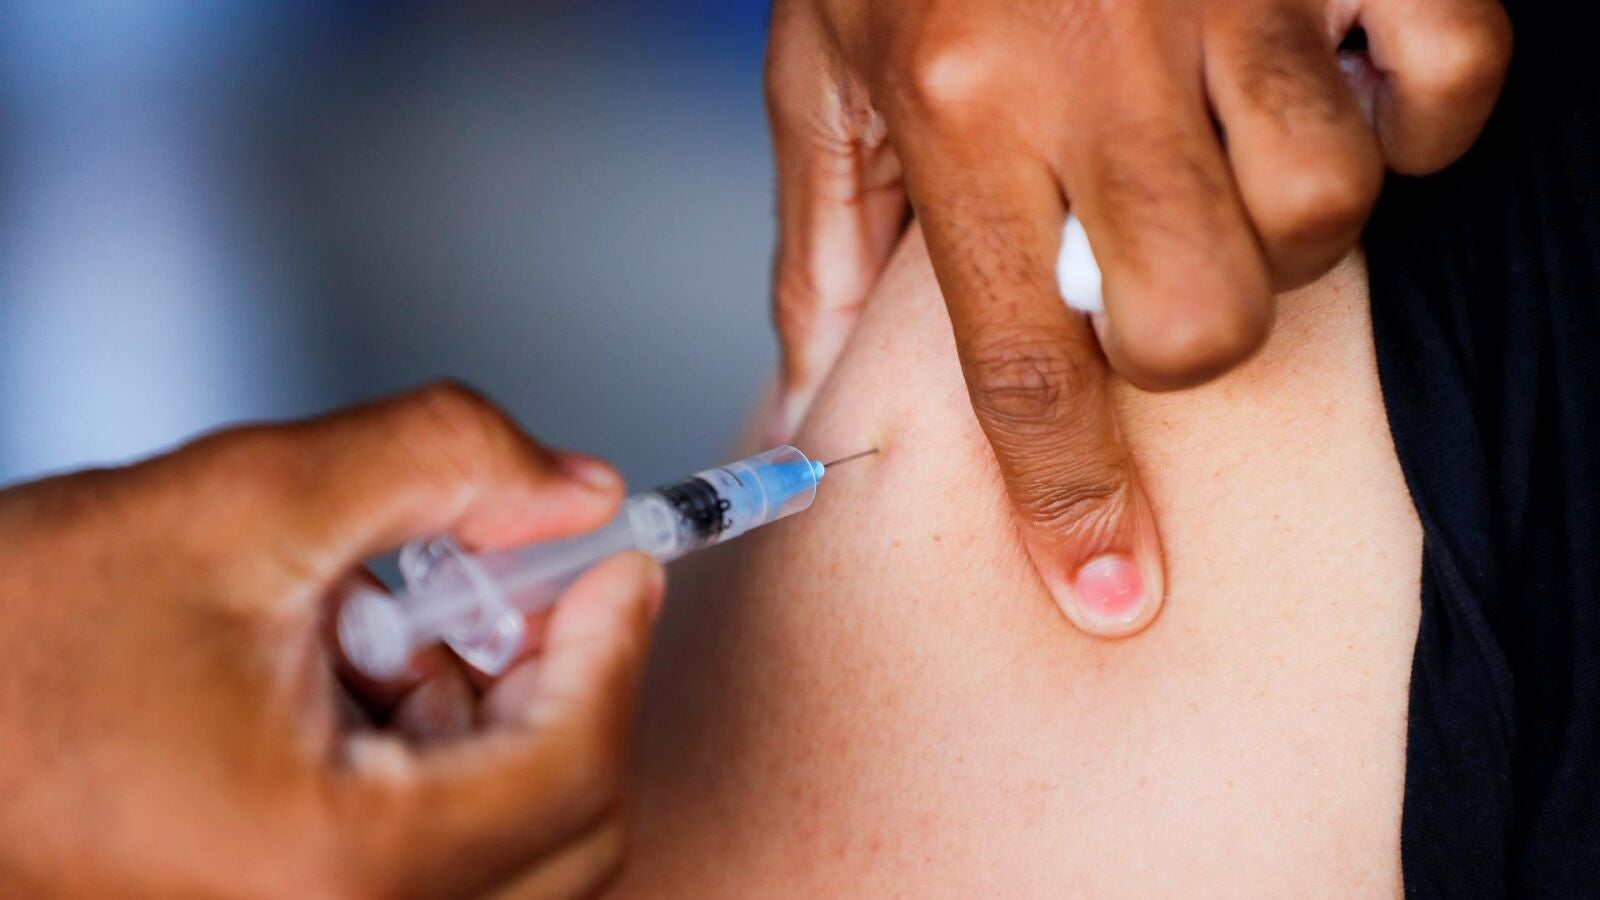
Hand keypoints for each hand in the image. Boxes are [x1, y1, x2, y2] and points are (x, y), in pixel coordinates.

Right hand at [0, 385, 663, 898]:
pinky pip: (426, 867)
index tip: (616, 562)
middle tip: (505, 585)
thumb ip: (440, 463)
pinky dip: (428, 767)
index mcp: (337, 869)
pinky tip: (347, 684)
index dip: (612, 643)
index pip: (574, 766)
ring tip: (383, 628)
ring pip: (501, 850)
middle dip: (552, 685)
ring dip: (484, 723)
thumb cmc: (10, 640)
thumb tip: (574, 489)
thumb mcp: (243, 504)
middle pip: (562, 827)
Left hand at [764, 0, 1508, 633]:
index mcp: (955, 100)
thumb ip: (828, 228)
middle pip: (1197, 320)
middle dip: (1183, 341)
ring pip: (1322, 215)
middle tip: (1152, 268)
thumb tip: (817, 386)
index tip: (1109, 592)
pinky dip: (1414, 114)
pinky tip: (1337, 87)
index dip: (1069, 498)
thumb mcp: (823, 57)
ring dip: (1282, 223)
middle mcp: (1093, 58)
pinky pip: (1441, 79)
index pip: (1018, 360)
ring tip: (1226, 153)